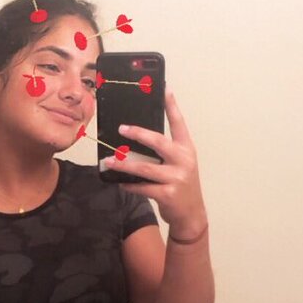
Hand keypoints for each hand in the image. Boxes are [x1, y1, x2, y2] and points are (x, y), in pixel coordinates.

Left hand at [103, 90, 207, 239]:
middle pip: (158, 142)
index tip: (164, 88)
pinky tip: (120, 182)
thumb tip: (137, 137)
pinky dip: (129, 184)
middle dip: (138, 134)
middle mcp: (183, 160)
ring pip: (144, 167)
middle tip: (122, 129)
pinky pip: (143, 187)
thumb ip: (165, 151)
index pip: (179, 122)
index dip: (171, 105)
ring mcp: (177, 178)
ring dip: (124, 164)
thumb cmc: (181, 185)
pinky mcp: (167, 194)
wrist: (192, 214)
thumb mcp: (180, 164)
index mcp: (186, 148)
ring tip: (110, 161)